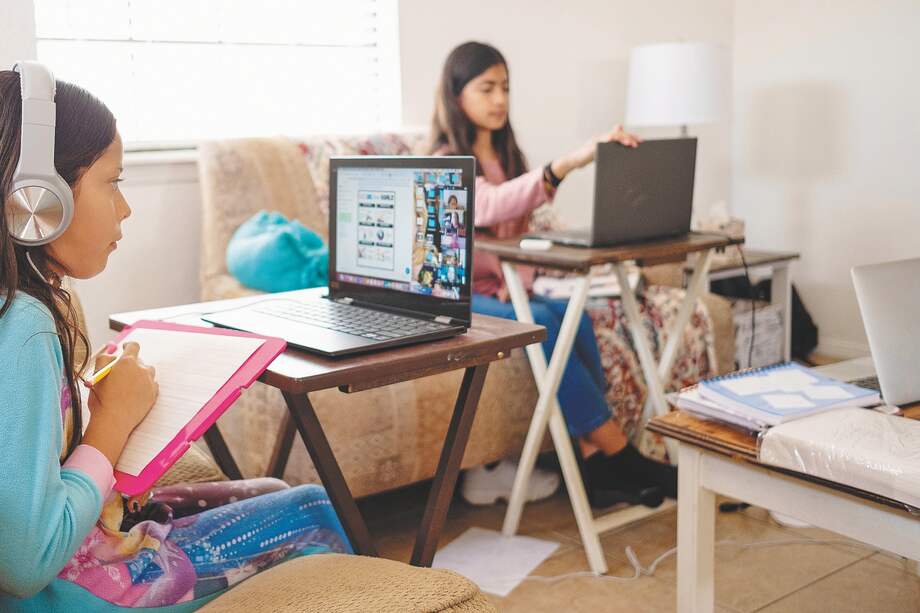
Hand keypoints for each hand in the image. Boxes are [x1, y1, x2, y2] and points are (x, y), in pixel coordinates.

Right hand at [81, 342, 158, 465]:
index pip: (133, 346)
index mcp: (127, 362)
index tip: (125, 348)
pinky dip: (144, 386)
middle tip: (121, 374)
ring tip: (128, 385)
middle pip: (139, 361)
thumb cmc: (102, 398)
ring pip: (147, 372)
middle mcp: (142, 369)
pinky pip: (151, 385)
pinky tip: (134, 394)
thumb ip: (104, 359)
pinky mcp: (154, 393)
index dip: (128, 346)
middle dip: (131, 365)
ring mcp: (150, 382)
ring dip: (139, 375)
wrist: (114, 421)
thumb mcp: (96, 375)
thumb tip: (113, 354)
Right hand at [551, 124, 641, 179]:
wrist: (573, 161)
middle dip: (630, 137)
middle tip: (639, 143)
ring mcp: (598, 139)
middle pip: (619, 134)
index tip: (640, 141)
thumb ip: (608, 151)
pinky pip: (605, 139)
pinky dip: (613, 139)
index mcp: (604, 140)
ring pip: (614, 135)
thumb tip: (620, 154)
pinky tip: (619, 142)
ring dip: (624, 139)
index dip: (630, 137)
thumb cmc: (585, 159)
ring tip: (632, 144)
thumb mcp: (599, 155)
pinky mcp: (594, 144)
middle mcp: (602, 137)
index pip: (620, 135)